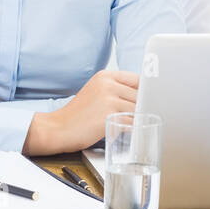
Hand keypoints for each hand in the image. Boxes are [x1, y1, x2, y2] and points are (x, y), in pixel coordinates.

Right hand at [23, 69, 138, 155]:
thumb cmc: (78, 116)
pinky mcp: (109, 114)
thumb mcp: (95, 93)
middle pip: (140, 94)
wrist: (57, 129)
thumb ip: (115, 91)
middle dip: (145, 107)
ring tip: (139, 125)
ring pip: (138, 108)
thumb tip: (142, 98)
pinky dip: (135, 128)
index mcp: (105, 76)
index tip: (152, 101)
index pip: (138, 79)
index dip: (147, 92)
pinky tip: (132, 132)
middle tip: (148, 117)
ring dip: (141, 118)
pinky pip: (132, 121)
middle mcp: (108, 83)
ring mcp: (109, 98)